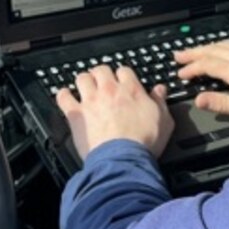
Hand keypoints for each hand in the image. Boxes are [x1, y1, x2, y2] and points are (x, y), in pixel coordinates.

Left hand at [56, 65, 174, 159]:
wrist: (123, 159)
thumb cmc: (143, 143)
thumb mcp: (164, 121)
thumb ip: (160, 102)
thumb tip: (160, 90)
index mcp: (131, 90)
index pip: (124, 70)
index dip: (122, 75)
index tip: (122, 81)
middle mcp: (109, 91)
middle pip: (101, 70)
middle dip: (101, 74)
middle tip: (101, 81)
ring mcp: (91, 101)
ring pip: (82, 79)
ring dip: (83, 81)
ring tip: (84, 86)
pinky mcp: (76, 114)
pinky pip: (64, 98)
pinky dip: (64, 95)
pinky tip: (65, 95)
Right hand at [174, 42, 228, 126]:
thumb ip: (220, 103)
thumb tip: (198, 99)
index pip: (208, 64)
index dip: (192, 68)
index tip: (180, 74)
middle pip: (213, 50)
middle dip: (194, 52)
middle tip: (178, 55)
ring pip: (224, 45)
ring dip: (207, 47)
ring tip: (195, 51)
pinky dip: (222, 45)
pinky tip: (222, 48)